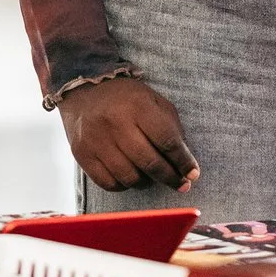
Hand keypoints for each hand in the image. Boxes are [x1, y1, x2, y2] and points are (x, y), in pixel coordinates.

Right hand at [58, 75, 200, 193]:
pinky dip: (124, 185)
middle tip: (181, 184)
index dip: (183, 161)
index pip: (167, 140)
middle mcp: (115, 123)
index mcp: (138, 106)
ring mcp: (96, 140)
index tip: (193, 174)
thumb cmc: (126, 99)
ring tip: (152, 177)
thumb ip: (171, 128)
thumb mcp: (153, 101)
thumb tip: (184, 163)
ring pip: (130, 177)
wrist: (84, 90)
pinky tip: (130, 177)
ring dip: (147, 183)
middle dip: (170, 178)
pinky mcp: (82, 154)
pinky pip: (109, 183)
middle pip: (150, 162)